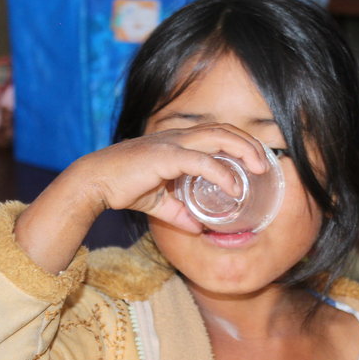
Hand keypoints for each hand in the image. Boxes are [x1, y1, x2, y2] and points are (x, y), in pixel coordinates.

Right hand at [70, 123, 269, 232]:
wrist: (93, 182)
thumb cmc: (123, 187)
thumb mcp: (158, 204)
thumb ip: (179, 214)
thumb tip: (197, 228)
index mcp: (177, 143)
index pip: (216, 133)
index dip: (239, 142)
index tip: (256, 160)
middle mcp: (177, 137)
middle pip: (223, 130)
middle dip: (248, 143)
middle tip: (265, 164)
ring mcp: (172, 144)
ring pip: (217, 136)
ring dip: (243, 150)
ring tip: (258, 169)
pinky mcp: (165, 157)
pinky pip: (201, 161)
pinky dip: (222, 173)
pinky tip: (234, 188)